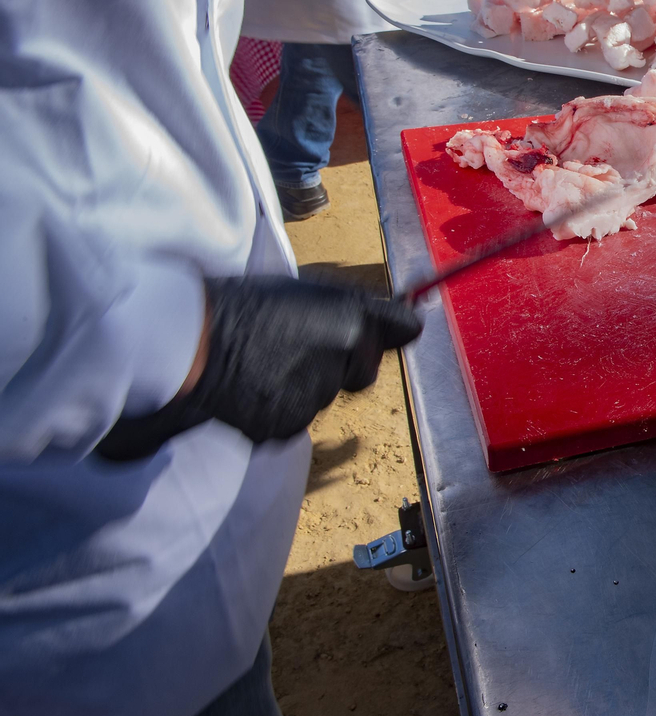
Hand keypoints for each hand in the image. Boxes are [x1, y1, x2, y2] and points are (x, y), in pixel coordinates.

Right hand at [96, 277, 422, 460]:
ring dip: (302, 385)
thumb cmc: (241, 304)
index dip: (387, 332)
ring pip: (324, 396)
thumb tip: (410, 324)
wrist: (184, 340)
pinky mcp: (285, 425)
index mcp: (351, 317)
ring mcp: (315, 395)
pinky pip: (292, 420)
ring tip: (261, 363)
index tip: (374, 332)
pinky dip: (275, 408)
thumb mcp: (304, 290)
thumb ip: (357, 309)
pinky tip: (250, 387)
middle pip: (362, 372)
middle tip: (291, 346)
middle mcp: (343, 357)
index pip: (402, 329)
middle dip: (338, 364)